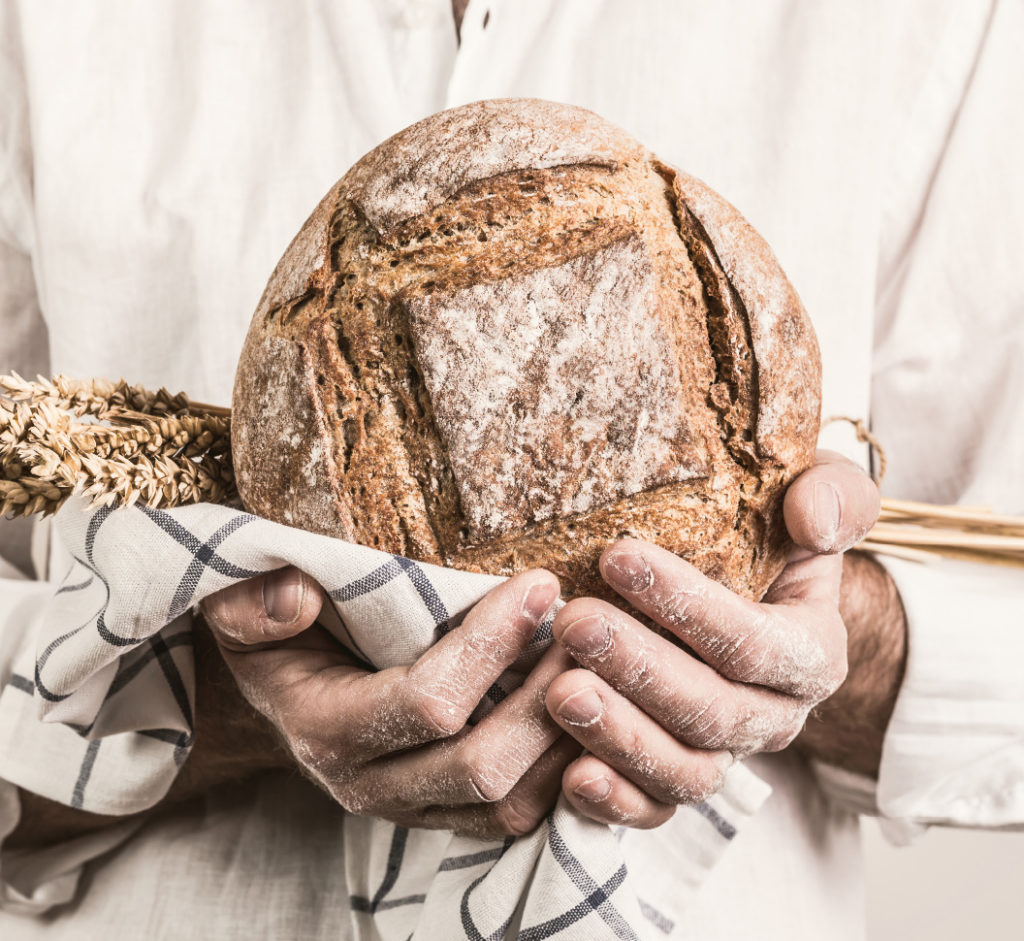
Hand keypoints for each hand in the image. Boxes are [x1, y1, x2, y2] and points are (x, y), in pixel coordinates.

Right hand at [200, 567, 580, 838]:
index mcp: (324, 731)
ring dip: (563, 735)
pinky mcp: (445, 814)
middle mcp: (368, 787)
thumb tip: (299, 598)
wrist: (284, 692)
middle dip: (543, 694)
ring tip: (597, 663)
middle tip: (585, 627)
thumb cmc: (274, 638)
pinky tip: (584, 707)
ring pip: (509, 800)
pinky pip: (517, 813)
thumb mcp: (236, 607)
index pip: (426, 702)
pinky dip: (560, 767)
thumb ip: (251, 603)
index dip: (490, 645)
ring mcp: (411, 809)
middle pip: (480, 764)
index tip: (540, 583)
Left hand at [545, 451, 881, 827]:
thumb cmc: (778, 535)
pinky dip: (615, 802)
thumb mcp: (822, 497)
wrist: (759, 592)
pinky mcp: (678, 777)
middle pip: (712, 710)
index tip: (617, 555)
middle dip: (640, 669)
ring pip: (684, 769)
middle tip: (575, 623)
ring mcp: (725, 753)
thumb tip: (812, 520)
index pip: (755, 644)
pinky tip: (569, 776)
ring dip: (620, 735)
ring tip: (559, 691)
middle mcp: (774, 715)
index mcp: (812, 653)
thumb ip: (834, 496)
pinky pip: (655, 808)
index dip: (688, 606)